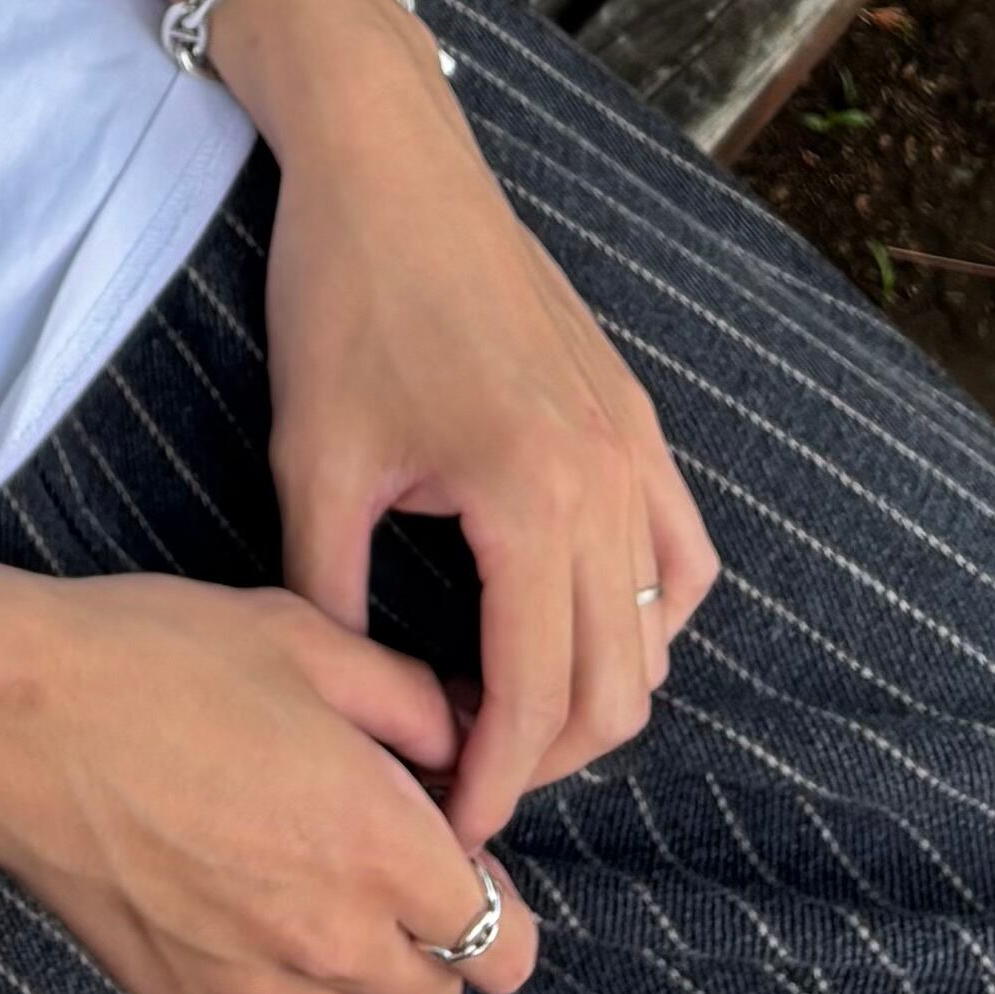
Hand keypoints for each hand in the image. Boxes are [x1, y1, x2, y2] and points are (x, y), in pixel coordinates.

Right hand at [0, 565, 535, 993]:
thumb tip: (464, 741)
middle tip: (371, 861)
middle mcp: (330, 939)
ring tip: (301, 895)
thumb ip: (412, 700)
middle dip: (426, 941)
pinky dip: (255, 987)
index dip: (492, 898)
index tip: (446, 846)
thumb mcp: (301, 637)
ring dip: (351, 983)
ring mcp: (249, 982)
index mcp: (381, 849)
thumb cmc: (155, 656)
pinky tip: (217, 906)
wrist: (7, 713)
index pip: (505, 947)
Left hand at [238, 0, 720, 855]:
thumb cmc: (341, 297)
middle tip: (466, 776)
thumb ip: (330, 596)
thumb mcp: (315, 457)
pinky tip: (569, 625)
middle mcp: (608, 480)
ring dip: (594, 693)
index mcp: (530, 496)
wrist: (389, 167)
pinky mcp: (638, 419)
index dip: (493, 783)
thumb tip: (349, 707)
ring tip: (503, 709)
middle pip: (614, 688)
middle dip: (545, 758)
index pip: (536, 699)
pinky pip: (679, 558)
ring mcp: (637, 447)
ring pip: (657, 633)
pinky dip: (644, 618)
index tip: (446, 826)